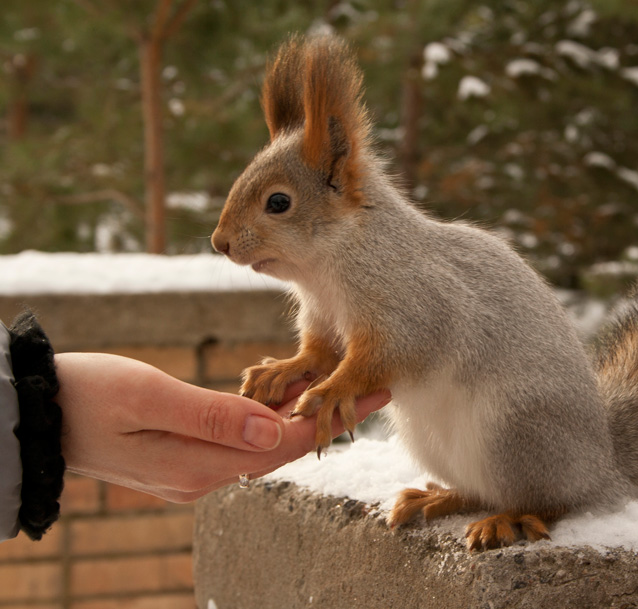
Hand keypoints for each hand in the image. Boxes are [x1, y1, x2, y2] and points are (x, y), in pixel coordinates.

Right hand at [54, 352, 389, 501]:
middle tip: (369, 386)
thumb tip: (275, 431)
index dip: (334, 418)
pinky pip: (235, 446)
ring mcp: (189, 473)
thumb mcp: (149, 396)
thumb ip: (213, 416)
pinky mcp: (178, 461)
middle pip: (279, 449)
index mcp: (199, 464)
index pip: (285, 445)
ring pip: (259, 448)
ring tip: (336, 390)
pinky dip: (263, 425)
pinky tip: (278, 403)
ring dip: (296, 421)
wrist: (34, 415)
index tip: (376, 392)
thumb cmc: (86, 396)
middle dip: (325, 419)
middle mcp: (201, 477)